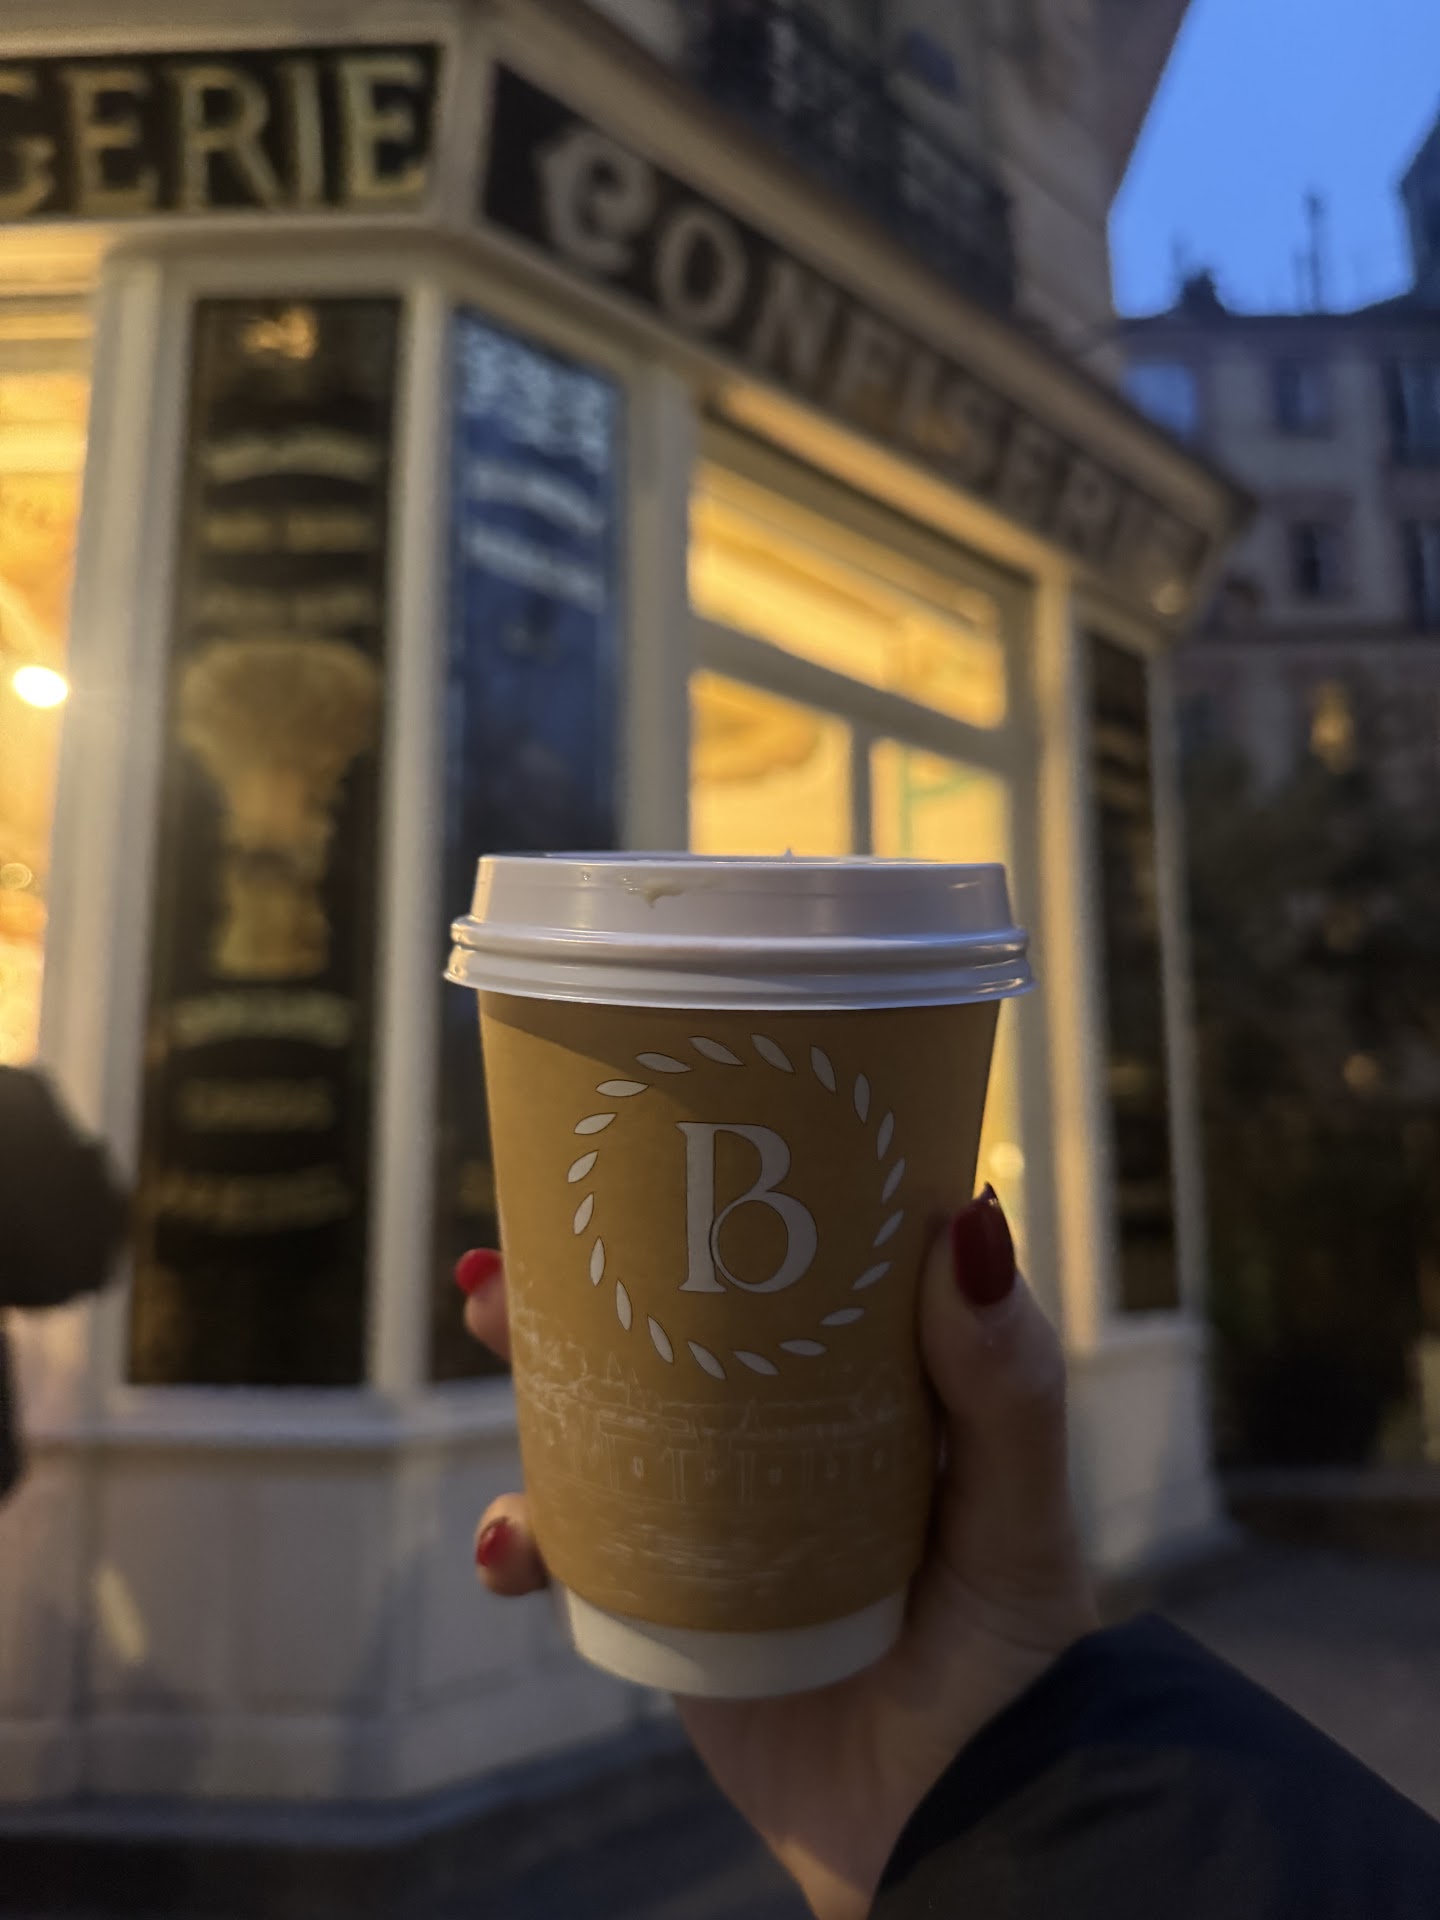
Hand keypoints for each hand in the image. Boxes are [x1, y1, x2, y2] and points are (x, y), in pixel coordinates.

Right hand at [456, 1190, 1096, 1919]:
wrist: (954, 1833)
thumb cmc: (1012, 1659)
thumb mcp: (1018, 1509)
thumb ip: (1007, 1384)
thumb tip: (971, 1219)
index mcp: (870, 1389)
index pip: (789, 1268)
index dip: (722, 1199)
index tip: (663, 1134)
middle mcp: (784, 1436)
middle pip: (671, 1331)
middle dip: (592, 1275)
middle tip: (527, 1234)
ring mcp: (718, 1515)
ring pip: (605, 1417)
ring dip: (534, 1369)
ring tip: (491, 1323)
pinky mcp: (667, 1601)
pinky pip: (574, 1549)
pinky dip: (527, 1537)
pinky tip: (509, 1544)